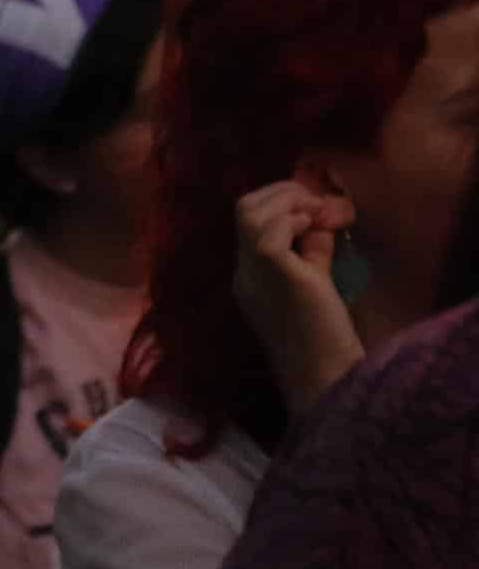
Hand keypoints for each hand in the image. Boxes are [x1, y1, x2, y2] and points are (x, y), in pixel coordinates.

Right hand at [232, 180, 365, 413]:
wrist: (324, 375)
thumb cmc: (324, 338)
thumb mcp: (316, 281)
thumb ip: (313, 249)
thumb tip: (320, 217)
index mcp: (250, 275)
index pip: (249, 220)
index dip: (280, 202)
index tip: (314, 210)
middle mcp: (244, 270)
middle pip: (243, 207)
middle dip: (283, 192)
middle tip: (316, 207)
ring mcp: (253, 272)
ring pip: (250, 211)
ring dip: (288, 201)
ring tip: (315, 215)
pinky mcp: (273, 275)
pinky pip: (268, 231)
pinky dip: (292, 219)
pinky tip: (312, 230)